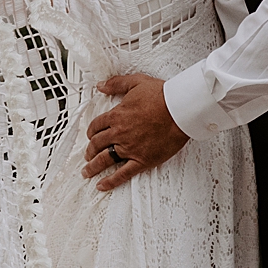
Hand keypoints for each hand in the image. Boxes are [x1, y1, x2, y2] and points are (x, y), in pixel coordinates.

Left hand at [83, 74, 188, 189]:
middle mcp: (119, 133)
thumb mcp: (136, 82)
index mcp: (116, 115)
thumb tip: (101, 86)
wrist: (179, 109)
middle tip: (88, 155)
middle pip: (97, 144)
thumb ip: (116, 83)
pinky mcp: (142, 160)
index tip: (91, 136)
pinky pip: (122, 174)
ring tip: (87, 172)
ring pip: (104, 160)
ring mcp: (129, 148)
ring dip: (93, 167)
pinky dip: (110, 181)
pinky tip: (102, 185)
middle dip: (90, 150)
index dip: (91, 132)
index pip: (96, 126)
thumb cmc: (162, 96)